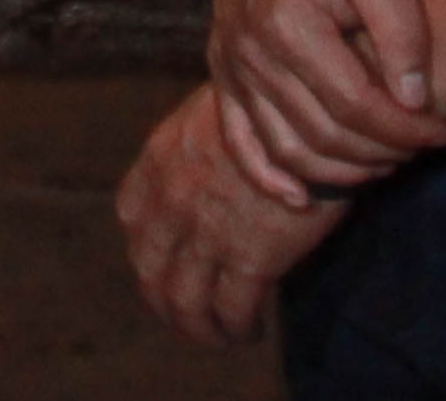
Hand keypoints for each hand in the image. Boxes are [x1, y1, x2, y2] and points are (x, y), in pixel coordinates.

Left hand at [118, 83, 349, 345]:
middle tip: (187, 316)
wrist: (314, 115)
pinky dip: (236, 329)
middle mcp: (171, 201)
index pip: (131, 216)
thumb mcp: (218, 113)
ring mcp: (205, 233)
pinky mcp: (249, 258)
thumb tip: (212, 173)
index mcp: (160, 160)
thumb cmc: (277, 106)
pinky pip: (231, 310)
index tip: (162, 260)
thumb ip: (200, 150)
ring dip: (198, 328)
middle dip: (164, 301)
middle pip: (150, 270)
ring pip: (185, 302)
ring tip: (220, 337)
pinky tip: (250, 331)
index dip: (144, 245)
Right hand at [208, 0, 445, 202]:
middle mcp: (251, 51)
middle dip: (384, 152)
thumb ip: (402, 29)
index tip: (443, 131)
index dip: (405, 130)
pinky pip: (239, 141)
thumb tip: (413, 98)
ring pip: (285, 148)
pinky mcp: (222, 73)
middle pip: (322, 133)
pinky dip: (269, 177)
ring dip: (341, 170)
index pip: (355, 105)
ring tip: (386, 161)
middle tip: (424, 145)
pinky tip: (302, 197)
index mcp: (289, 22)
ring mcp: (231, 65)